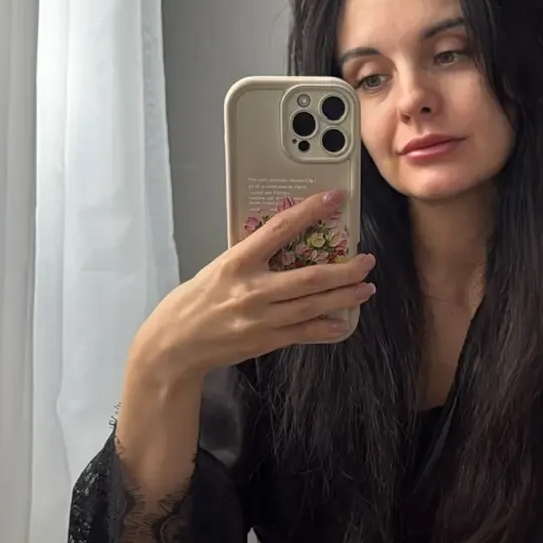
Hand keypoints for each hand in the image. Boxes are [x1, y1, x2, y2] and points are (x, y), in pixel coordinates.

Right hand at [138, 188, 376, 379]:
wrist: (175, 344)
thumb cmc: (194, 301)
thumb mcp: (218, 268)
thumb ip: (251, 257)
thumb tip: (286, 244)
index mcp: (237, 262)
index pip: (280, 228)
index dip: (311, 211)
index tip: (335, 198)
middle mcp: (252, 289)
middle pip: (310, 277)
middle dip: (345, 269)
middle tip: (366, 260)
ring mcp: (261, 318)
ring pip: (314, 305)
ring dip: (345, 297)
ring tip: (365, 288)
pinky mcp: (265, 341)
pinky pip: (304, 333)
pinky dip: (327, 328)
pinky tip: (343, 323)